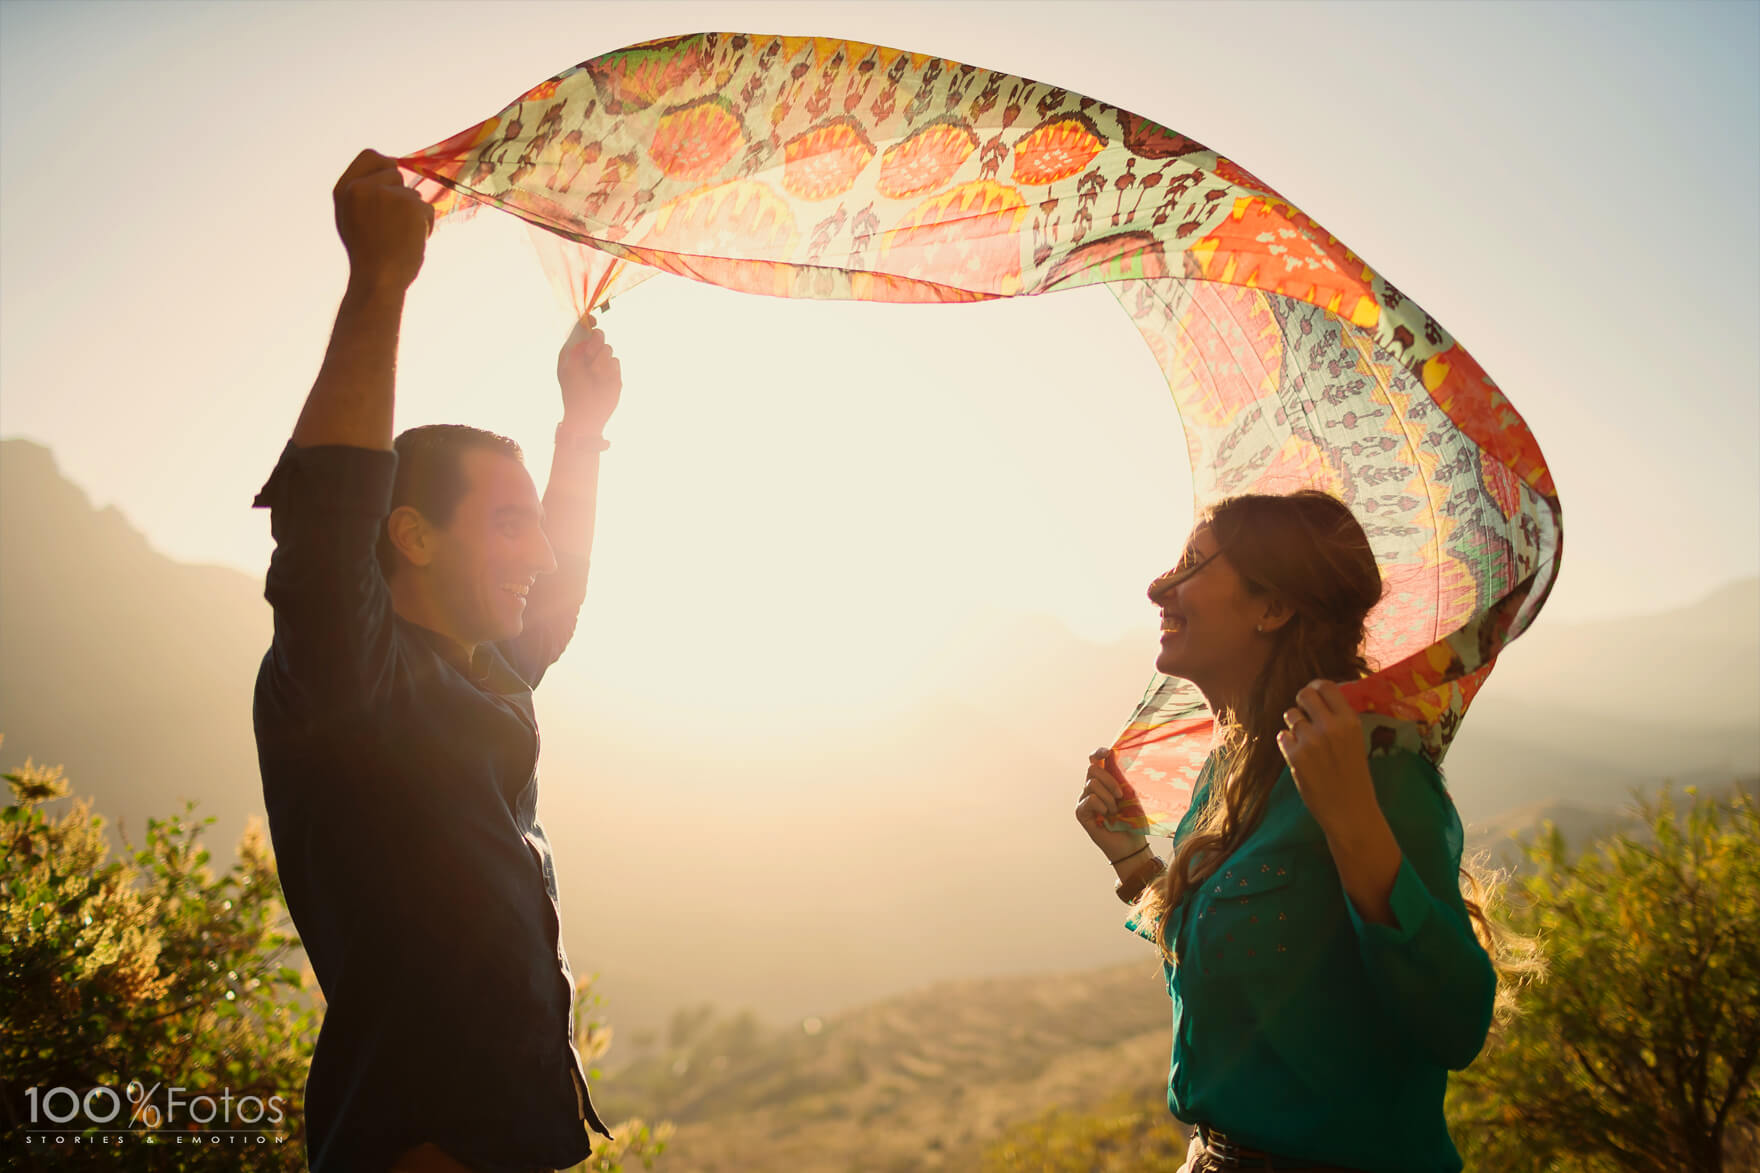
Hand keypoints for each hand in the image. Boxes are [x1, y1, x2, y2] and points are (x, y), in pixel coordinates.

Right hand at [333, 149, 433, 293]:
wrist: (378, 279)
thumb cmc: (367, 255)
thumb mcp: (352, 218)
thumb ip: (364, 193)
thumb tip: (390, 167)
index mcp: (344, 189)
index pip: (370, 155)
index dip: (385, 164)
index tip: (393, 174)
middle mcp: (362, 187)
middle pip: (395, 172)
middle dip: (402, 194)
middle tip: (394, 222)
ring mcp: (387, 194)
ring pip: (414, 194)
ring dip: (414, 214)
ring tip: (399, 237)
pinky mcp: (410, 205)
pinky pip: (427, 208)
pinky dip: (425, 225)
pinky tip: (411, 241)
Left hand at [556, 314, 621, 434]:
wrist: (586, 413)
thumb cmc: (572, 390)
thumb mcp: (568, 364)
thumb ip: (575, 344)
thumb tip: (585, 326)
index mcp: (575, 351)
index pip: (583, 329)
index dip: (588, 321)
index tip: (592, 319)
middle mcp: (589, 354)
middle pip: (598, 334)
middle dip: (595, 341)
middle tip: (588, 354)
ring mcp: (602, 363)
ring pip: (608, 348)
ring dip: (600, 359)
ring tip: (594, 374)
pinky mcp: (614, 373)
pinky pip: (615, 361)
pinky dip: (608, 369)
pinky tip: (602, 380)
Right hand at [1074, 747, 1148, 864]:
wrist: (1132, 844)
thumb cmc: (1133, 820)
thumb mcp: (1130, 794)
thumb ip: (1119, 776)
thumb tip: (1113, 755)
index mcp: (1104, 781)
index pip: (1095, 760)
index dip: (1098, 752)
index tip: (1108, 752)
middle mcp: (1091, 788)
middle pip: (1092, 769)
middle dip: (1109, 780)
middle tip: (1121, 796)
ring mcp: (1084, 800)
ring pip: (1091, 784)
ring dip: (1108, 797)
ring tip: (1115, 811)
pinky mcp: (1081, 812)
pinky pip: (1089, 799)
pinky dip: (1101, 806)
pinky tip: (1106, 816)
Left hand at [1277, 679, 1377, 835]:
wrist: (1350, 811)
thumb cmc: (1354, 776)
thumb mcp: (1355, 741)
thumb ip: (1338, 719)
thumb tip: (1318, 696)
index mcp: (1350, 720)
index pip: (1326, 686)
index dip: (1316, 688)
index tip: (1313, 696)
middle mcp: (1330, 726)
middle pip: (1304, 694)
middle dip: (1301, 703)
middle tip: (1305, 716)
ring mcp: (1311, 740)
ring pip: (1290, 715)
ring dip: (1294, 726)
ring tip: (1306, 743)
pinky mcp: (1295, 755)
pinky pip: (1282, 736)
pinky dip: (1287, 744)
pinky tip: (1299, 757)